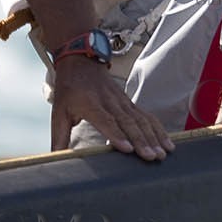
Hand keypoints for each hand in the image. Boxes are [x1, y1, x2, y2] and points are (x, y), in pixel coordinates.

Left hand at [50, 56, 171, 160]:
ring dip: (153, 137)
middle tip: (151, 157)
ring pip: (140, 120)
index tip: (128, 148)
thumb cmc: (69, 89)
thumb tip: (54, 160)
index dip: (116, 134)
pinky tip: (167, 143)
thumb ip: (58, 137)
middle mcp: (109, 101)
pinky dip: (158, 129)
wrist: (81, 61)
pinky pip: (147, 116)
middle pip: (127, 122)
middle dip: (141, 140)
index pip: (105, 119)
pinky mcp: (130, 103)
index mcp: (89, 103)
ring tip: (162, 153)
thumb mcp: (58, 111)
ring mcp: (122, 101)